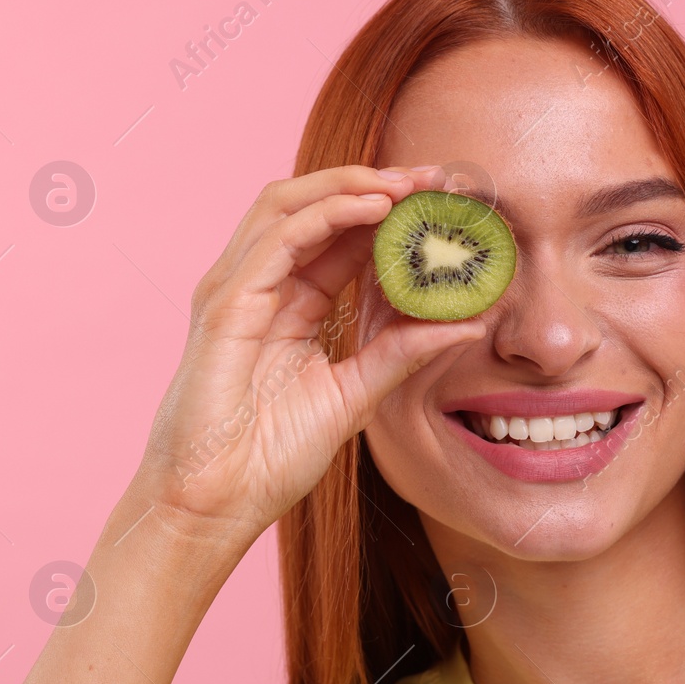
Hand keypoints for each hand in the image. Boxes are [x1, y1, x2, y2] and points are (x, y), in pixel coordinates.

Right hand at [134, 164, 485, 546]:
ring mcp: (236, 290)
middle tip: (436, 179)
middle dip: (374, 182)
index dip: (389, 209)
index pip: (339, 234)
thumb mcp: (355, 395)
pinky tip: (372, 209)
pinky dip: (325, 214)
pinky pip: (275, 240)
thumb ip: (402, 353)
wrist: (216, 504)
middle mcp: (258, 285)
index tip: (446, 201)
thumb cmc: (268, 458)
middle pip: (312, 205)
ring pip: (288, 205)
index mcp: (288, 303)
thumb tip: (469, 323)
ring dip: (351, 184)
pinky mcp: (225, 305)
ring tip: (409, 184)